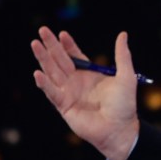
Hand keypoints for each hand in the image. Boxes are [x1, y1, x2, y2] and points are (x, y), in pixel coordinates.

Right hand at [31, 27, 139, 159]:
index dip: (67, 45)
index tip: (62, 33)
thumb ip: (122, 56)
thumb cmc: (124, 105)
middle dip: (51, 46)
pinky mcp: (63, 106)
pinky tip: (37, 73)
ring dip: (43, 58)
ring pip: (52, 72)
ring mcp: (68, 93)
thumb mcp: (125, 77)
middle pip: (60, 60)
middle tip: (42, 30)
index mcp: (89, 74)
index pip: (75, 56)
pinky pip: (51, 93)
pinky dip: (44, 83)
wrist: (120, 129)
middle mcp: (77, 82)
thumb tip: (123, 34)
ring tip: (35, 44)